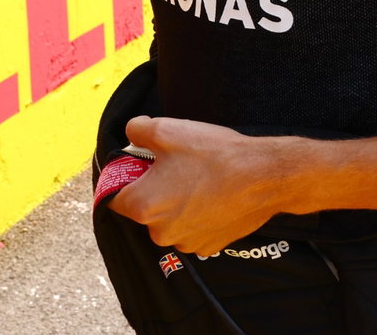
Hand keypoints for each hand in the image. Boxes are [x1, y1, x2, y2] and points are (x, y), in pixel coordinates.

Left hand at [107, 116, 300, 255]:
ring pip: (169, 220)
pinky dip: (197, 215)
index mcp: (143, 206)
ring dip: (176, 203)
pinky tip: (212, 194)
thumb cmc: (212, 155)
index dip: (124, 179)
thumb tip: (131, 133)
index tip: (137, 166)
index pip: (114, 197)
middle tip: (173, 166)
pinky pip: (192, 229)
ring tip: (196, 179)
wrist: (262, 177)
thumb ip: (136, 130)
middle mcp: (161, 232)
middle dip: (153, 189)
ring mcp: (187, 242)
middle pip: (144, 209)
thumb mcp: (165, 129)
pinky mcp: (210, 246)